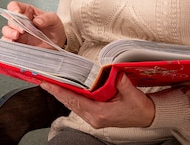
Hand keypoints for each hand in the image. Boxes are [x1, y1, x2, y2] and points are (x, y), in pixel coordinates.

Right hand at [1, 1, 65, 48]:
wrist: (57, 44)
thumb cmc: (54, 29)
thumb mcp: (55, 20)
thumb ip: (47, 18)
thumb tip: (37, 21)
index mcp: (28, 12)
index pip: (15, 6)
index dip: (14, 8)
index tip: (18, 13)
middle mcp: (21, 21)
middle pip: (10, 18)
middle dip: (14, 23)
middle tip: (22, 29)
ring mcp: (18, 32)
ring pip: (6, 30)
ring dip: (9, 32)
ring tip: (17, 36)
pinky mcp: (18, 43)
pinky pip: (8, 42)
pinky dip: (8, 42)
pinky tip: (13, 43)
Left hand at [40, 74, 154, 128]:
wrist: (146, 117)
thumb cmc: (139, 107)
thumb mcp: (132, 94)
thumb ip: (122, 82)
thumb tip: (113, 70)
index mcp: (100, 114)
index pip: (76, 100)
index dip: (61, 91)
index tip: (48, 83)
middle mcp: (94, 118)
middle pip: (70, 103)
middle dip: (56, 92)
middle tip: (43, 80)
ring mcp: (93, 118)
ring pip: (73, 105)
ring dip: (61, 94)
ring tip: (50, 83)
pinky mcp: (95, 116)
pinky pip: (78, 105)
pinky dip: (70, 97)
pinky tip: (64, 89)